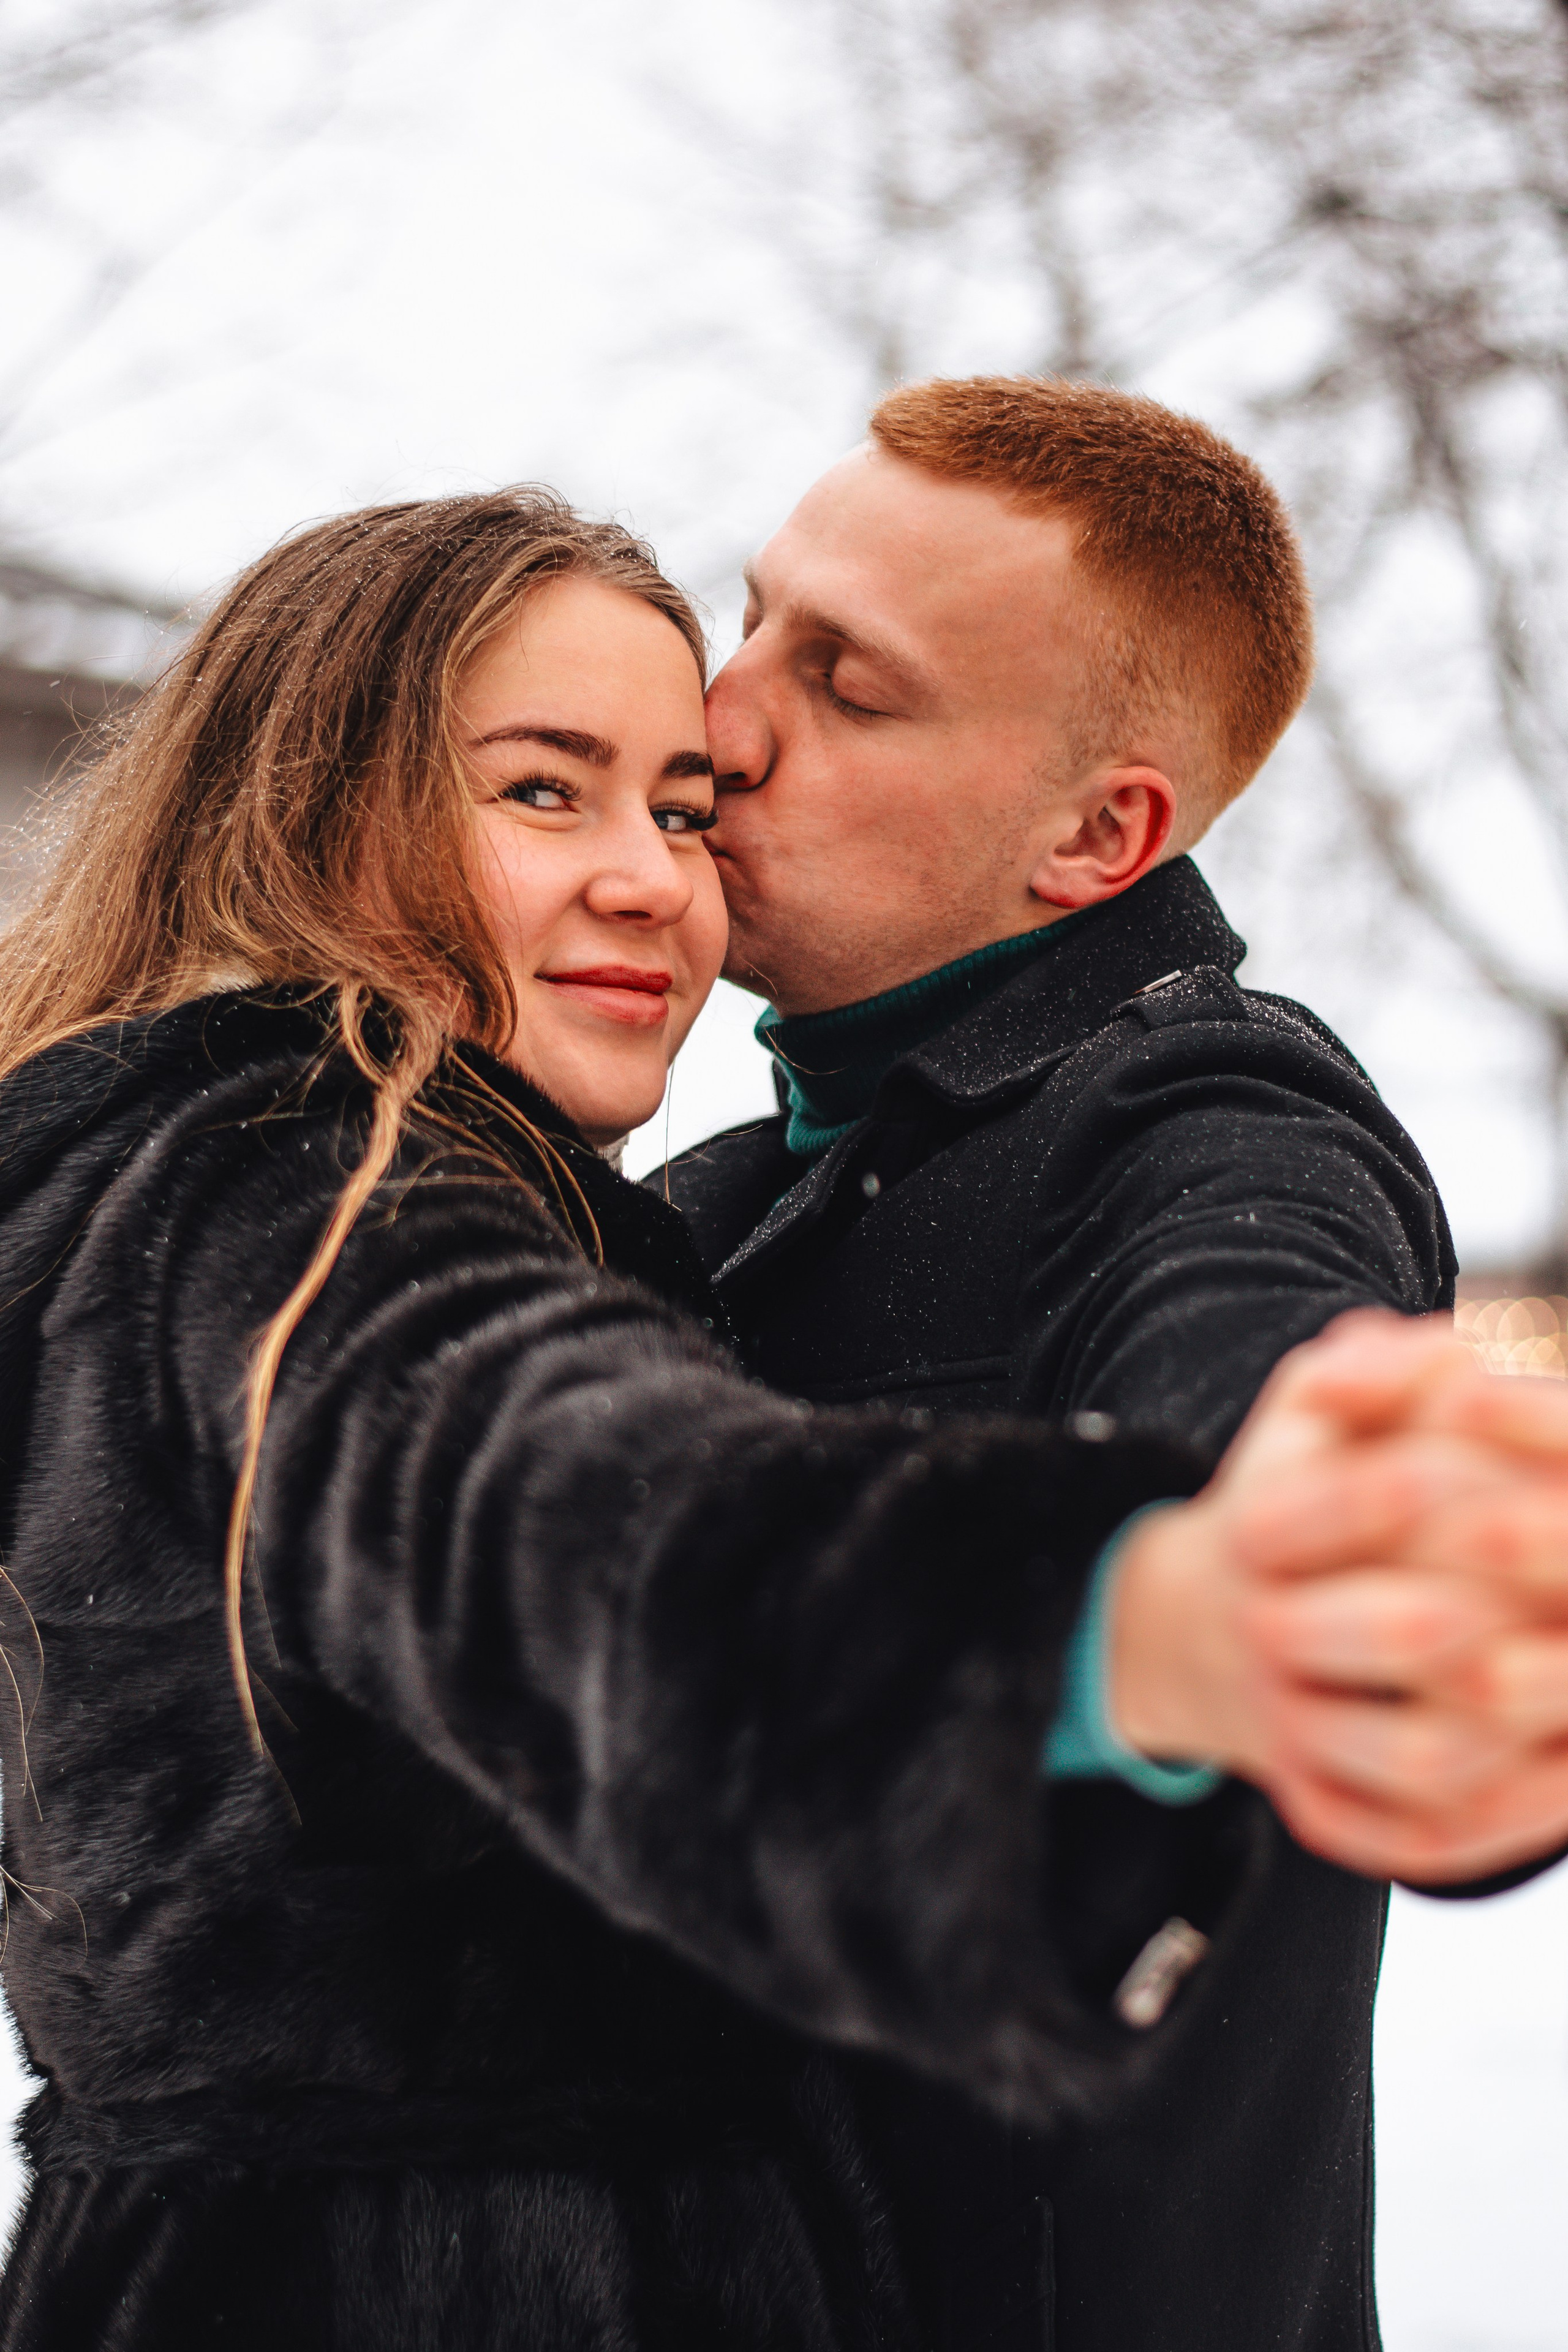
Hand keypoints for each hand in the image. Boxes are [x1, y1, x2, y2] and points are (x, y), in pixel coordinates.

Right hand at [1109, 1311, 1567, 1882]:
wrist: (1193, 1633)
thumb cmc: (1289, 1498)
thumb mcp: (1305, 1413)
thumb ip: (1377, 1371)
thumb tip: (1452, 1356)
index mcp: (1257, 1527)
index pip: (1357, 1498)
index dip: (1458, 1480)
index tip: (1539, 1473)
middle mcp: (1263, 1635)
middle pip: (1401, 1633)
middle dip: (1522, 1605)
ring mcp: (1289, 1733)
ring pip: (1423, 1756)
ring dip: (1535, 1725)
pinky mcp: (1318, 1811)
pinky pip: (1418, 1838)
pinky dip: (1510, 1817)